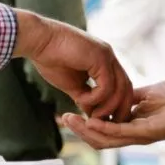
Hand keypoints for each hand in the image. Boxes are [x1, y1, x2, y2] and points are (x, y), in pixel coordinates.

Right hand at [14, 10, 132, 120]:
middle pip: (127, 88)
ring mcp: (107, 56)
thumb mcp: (72, 85)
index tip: (108, 121)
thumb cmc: (50, 59)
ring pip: (120, 89)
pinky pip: (106, 87)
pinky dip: (96, 99)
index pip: (121, 87)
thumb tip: (92, 114)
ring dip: (107, 108)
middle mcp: (110, 58)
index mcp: (105, 62)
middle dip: (120, 109)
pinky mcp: (100, 57)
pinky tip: (81, 101)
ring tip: (92, 117)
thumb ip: (85, 97)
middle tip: (109, 125)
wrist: (37, 40)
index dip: (117, 105)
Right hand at [63, 78, 164, 148]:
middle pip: (101, 138)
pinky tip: (90, 121)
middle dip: (80, 130)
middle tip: (63, 119)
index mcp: (134, 124)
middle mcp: (135, 133)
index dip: (86, 123)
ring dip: (87, 131)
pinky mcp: (147, 132)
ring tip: (70, 120)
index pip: (104, 128)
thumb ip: (132, 95)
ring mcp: (141, 135)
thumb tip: (116, 91)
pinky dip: (104, 128)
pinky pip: (120, 133)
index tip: (69, 112)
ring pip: (107, 139)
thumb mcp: (149, 91)